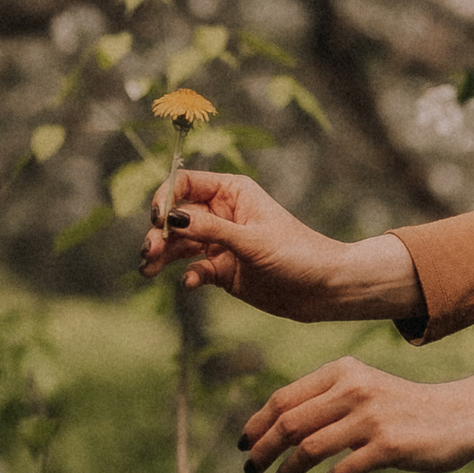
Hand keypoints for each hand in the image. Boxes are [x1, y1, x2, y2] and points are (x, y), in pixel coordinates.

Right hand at [140, 169, 403, 322]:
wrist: (325, 288)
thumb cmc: (298, 254)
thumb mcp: (252, 240)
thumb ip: (211, 230)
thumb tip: (172, 219)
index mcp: (232, 192)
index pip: (184, 184)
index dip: (165, 198)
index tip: (158, 219)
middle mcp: (223, 214)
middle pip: (176, 216)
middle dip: (158, 232)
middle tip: (149, 252)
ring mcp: (221, 242)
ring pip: (179, 244)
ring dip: (162, 255)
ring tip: (148, 270)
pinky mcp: (223, 269)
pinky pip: (194, 268)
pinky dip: (188, 275)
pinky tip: (191, 283)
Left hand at [239, 355, 473, 472]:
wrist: (461, 414)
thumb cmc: (404, 407)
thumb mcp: (364, 389)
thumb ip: (326, 400)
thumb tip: (273, 426)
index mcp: (344, 371)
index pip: (284, 398)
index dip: (257, 423)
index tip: (245, 443)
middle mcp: (356, 389)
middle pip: (290, 423)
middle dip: (263, 449)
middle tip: (252, 468)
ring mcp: (373, 417)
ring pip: (309, 447)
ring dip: (288, 469)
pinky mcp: (390, 445)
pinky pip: (343, 470)